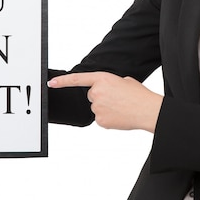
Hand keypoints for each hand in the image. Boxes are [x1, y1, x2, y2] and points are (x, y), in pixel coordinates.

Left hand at [48, 72, 162, 132]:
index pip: (78, 79)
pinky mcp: (100, 121)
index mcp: (103, 78)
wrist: (148, 110)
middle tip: (117, 98)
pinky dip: (108, 118)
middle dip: (101, 97)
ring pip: (96, 108)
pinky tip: (119, 116)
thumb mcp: (124, 81)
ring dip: (106, 108)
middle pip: (92, 95)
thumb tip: (105, 91)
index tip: (51, 83)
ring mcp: (97, 107)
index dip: (63, 81)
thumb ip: (110, 83)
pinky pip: (100, 118)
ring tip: (121, 107)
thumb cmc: (139, 95)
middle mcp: (97, 92)